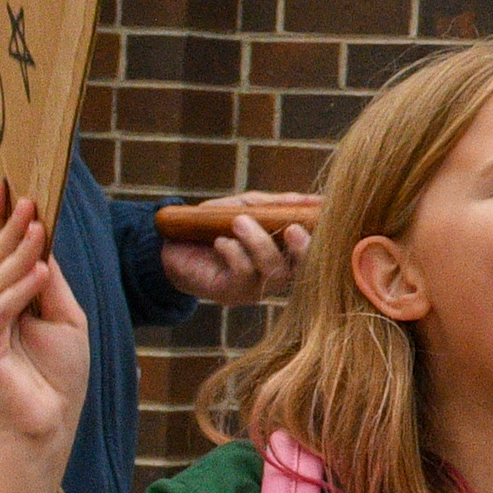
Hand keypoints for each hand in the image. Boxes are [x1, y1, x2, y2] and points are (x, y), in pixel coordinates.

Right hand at [0, 184, 91, 449]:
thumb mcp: (63, 318)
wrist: (50, 422)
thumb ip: (48, 283)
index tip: (1, 185)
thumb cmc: (57, 375)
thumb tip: (42, 242)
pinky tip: (37, 271)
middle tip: (19, 195)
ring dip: (16, 252)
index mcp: (0, 300)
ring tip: (36, 225)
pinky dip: (17, 291)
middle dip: (4, 226)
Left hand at [161, 195, 315, 304]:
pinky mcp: (234, 293)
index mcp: (287, 252)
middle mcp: (279, 272)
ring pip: (274, 270)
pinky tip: (220, 242)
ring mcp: (259, 287)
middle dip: (303, 248)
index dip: (323, 234)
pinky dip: (234, 253)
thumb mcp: (245, 207)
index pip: (317, 248)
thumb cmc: (212, 227)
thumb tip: (313, 199)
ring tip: (238, 222)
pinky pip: (245, 274)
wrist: (169, 248)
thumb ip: (277, 204)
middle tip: (292, 229)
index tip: (322, 214)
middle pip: (306, 266)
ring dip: (258, 243)